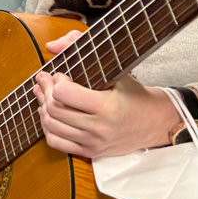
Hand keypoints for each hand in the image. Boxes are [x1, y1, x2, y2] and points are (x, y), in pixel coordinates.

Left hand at [33, 32, 180, 157]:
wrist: (154, 122)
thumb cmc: (133, 93)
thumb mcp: (116, 68)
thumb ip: (81, 46)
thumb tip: (50, 46)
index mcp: (107, 107)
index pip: (64, 94)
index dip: (57, 81)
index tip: (61, 75)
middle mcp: (99, 128)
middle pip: (54, 109)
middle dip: (46, 91)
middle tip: (46, 80)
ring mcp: (93, 142)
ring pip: (51, 125)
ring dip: (43, 107)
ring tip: (45, 94)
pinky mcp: (90, 152)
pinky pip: (56, 142)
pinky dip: (48, 127)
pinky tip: (51, 115)